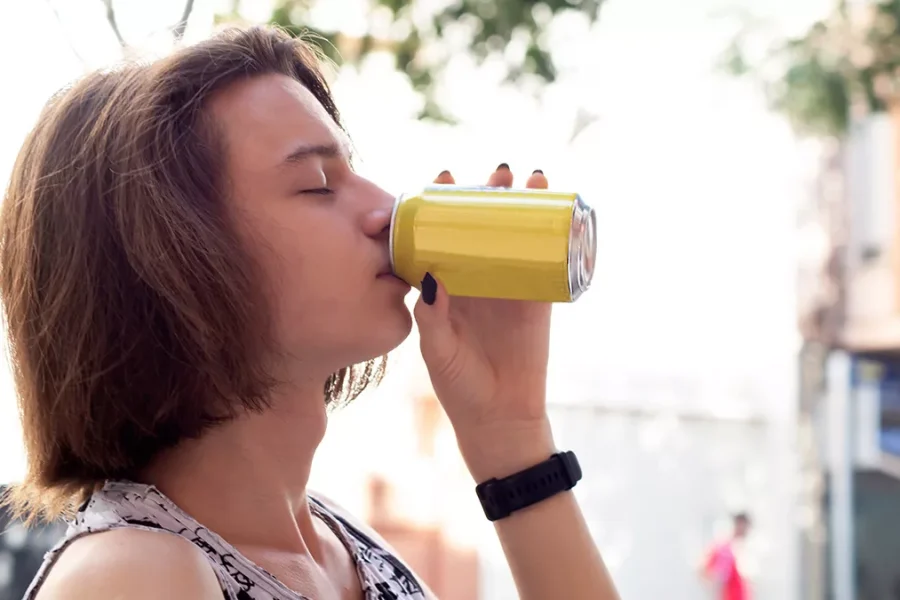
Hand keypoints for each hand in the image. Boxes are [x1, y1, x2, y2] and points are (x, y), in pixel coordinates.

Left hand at [413, 165, 556, 480]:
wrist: (500, 416)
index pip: (438, 234)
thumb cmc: (459, 385)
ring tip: (527, 179)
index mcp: (444, 284)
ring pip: (514, 235)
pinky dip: (553, 233)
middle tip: (494, 174)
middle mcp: (475, 278)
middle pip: (480, 225)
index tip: (440, 180)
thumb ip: (432, 318)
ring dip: (522, 204)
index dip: (439, 205)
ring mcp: (508, 285)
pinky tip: (558, 207)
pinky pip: (546, 259)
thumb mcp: (437, 351)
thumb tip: (430, 276)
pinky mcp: (537, 298)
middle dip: (487, 194)